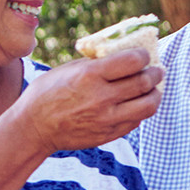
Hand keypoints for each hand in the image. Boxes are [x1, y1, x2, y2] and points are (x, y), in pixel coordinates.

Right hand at [8, 48, 162, 151]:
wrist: (33, 127)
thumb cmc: (47, 93)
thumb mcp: (68, 69)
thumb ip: (96, 64)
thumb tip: (121, 55)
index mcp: (90, 76)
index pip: (133, 61)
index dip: (144, 55)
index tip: (144, 55)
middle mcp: (102, 98)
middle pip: (144, 82)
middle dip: (155, 73)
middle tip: (155, 71)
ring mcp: (107, 119)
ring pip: (148, 105)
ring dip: (154, 94)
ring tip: (152, 89)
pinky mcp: (108, 134)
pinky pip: (136, 121)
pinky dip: (140, 110)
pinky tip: (135, 104)